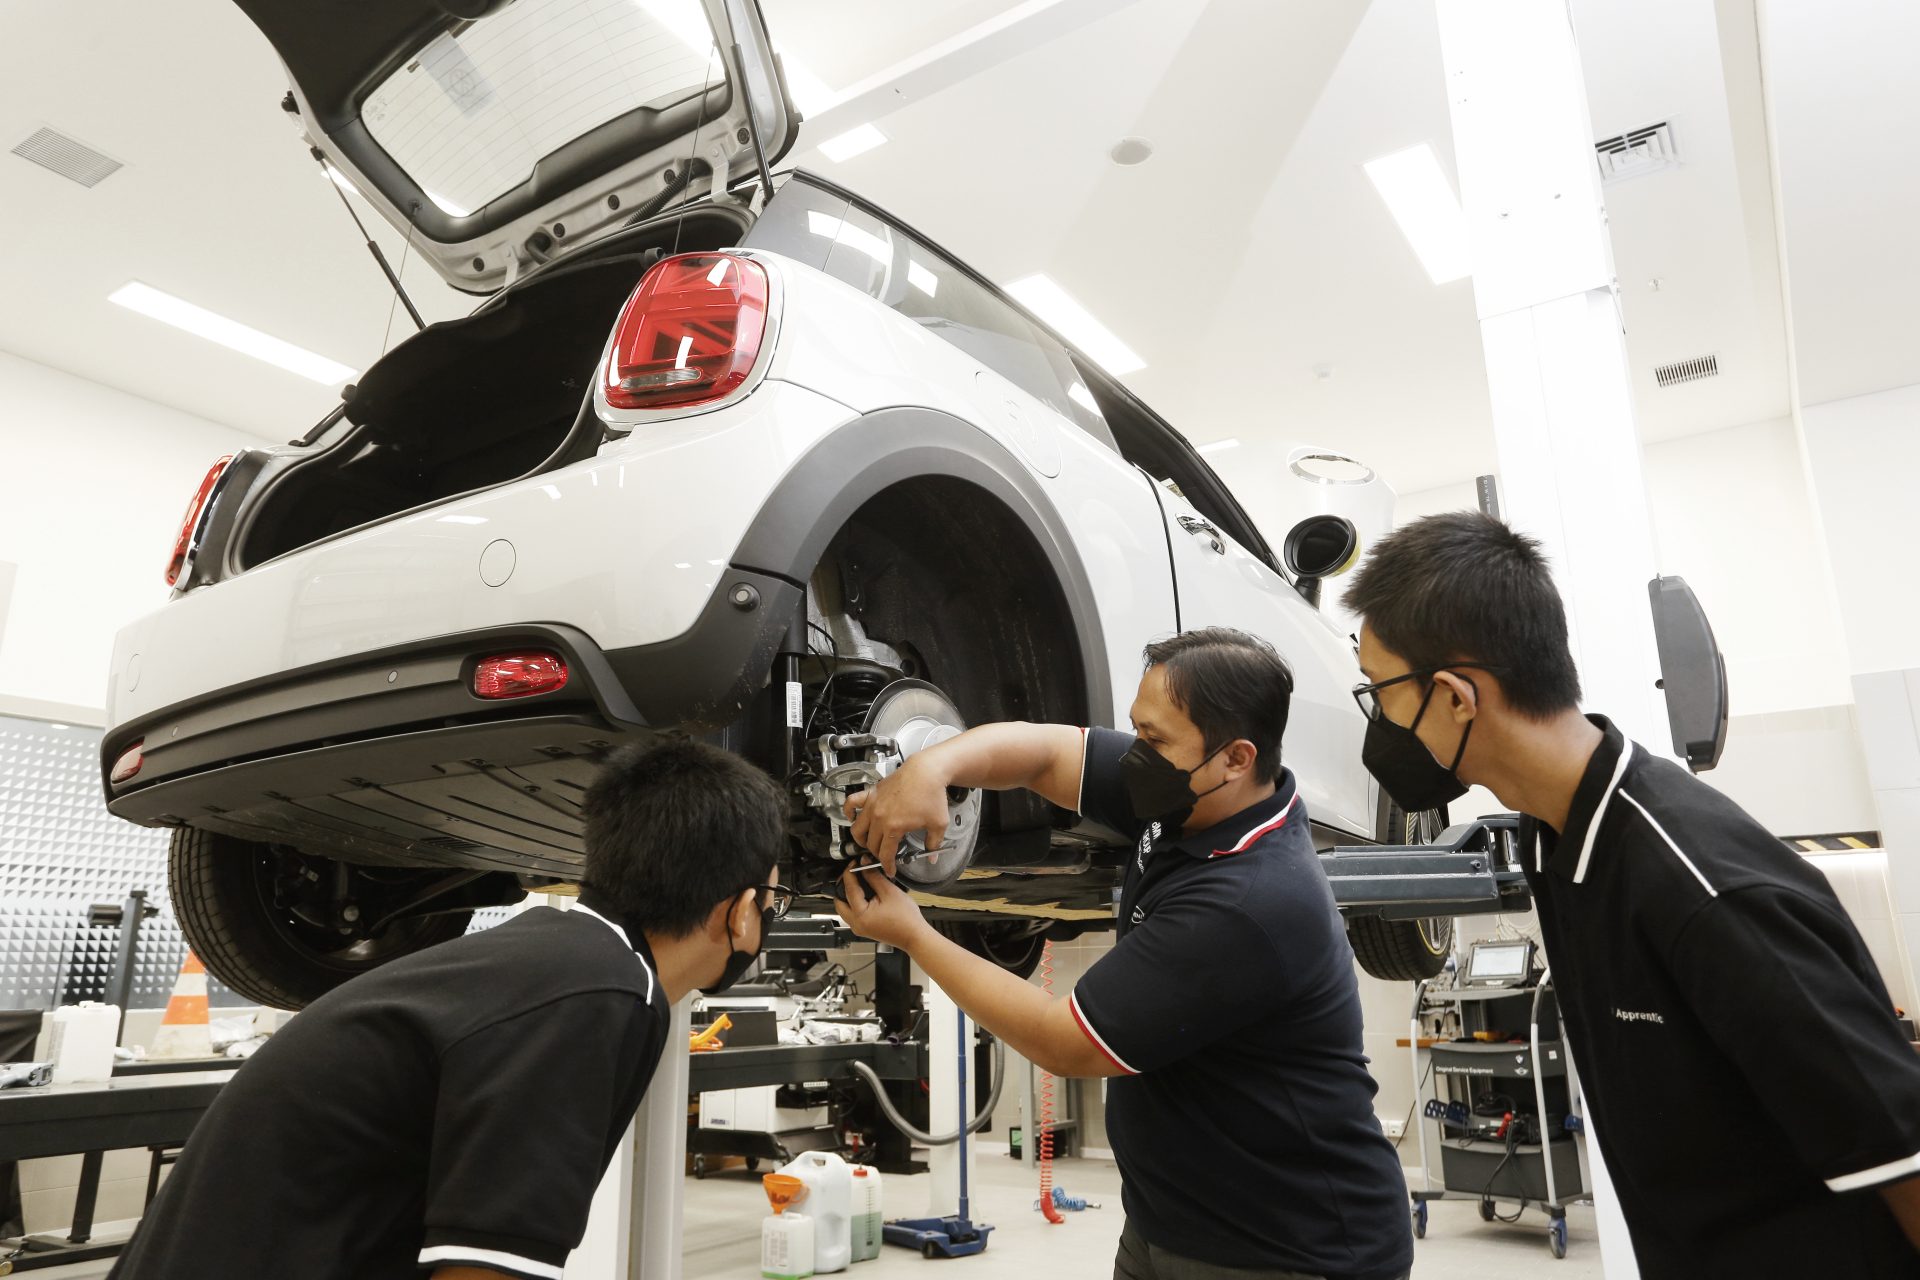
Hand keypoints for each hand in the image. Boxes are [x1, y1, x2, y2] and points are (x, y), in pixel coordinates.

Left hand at [837, 865, 931, 949]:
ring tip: (858, 882)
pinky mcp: (864, 929)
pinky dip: (854, 903)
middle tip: (852, 873)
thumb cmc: (906, 919)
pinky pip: (852, 914)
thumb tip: (864, 865)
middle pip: (839, 902)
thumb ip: (874, 876)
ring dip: (847, 895)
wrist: (914, 936)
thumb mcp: (889, 892)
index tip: (853, 863)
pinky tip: (864, 894)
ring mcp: (859, 928)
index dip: (850, 873)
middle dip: (843, 885)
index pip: (848, 889)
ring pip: (844, 909)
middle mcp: (856, 924)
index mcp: (860, 915)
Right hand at [843, 755, 951, 873]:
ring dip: (860, 839)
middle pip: (871, 844)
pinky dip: (849, 811)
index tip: (890, 870)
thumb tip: (932, 858)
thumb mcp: (938, 824)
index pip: (885, 854)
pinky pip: (852, 802)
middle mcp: (879, 817)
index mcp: (893, 827)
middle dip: (877, 854)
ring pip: (857, 828)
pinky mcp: (871, 793)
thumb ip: (933, 844)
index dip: (887, 866)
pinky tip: (852, 817)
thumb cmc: (932, 794)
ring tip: (867, 842)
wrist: (927, 771)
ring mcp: (872, 804)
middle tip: (884, 856)